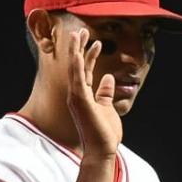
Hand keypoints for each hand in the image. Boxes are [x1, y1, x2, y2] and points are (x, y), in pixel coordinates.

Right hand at [63, 24, 118, 161]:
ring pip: (74, 69)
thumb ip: (105, 92)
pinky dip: (76, 65)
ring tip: (78, 34)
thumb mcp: (107, 107)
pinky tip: (76, 52)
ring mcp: (77, 97)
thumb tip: (107, 77)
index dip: (90, 55)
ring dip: (75, 51)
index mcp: (84, 96)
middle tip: (82, 30)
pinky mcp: (80, 101)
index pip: (85, 71)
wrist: (101, 150)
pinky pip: (77, 79)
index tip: (96, 42)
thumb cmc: (104, 133)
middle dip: (79, 47)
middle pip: (77, 66)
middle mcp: (77, 95)